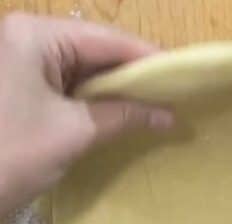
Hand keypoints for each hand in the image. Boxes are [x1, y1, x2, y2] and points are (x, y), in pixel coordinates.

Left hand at [0, 13, 173, 217]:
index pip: (107, 40)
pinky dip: (95, 100)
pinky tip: (124, 115)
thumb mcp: (76, 131)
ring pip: (82, 69)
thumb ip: (125, 115)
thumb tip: (170, 115)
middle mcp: (25, 39)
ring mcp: (19, 62)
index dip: (149, 60)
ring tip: (157, 108)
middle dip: (133, 76)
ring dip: (116, 91)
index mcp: (34, 36)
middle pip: (95, 50)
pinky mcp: (18, 86)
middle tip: (176, 98)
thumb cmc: (12, 153)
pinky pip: (67, 85)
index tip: (187, 80)